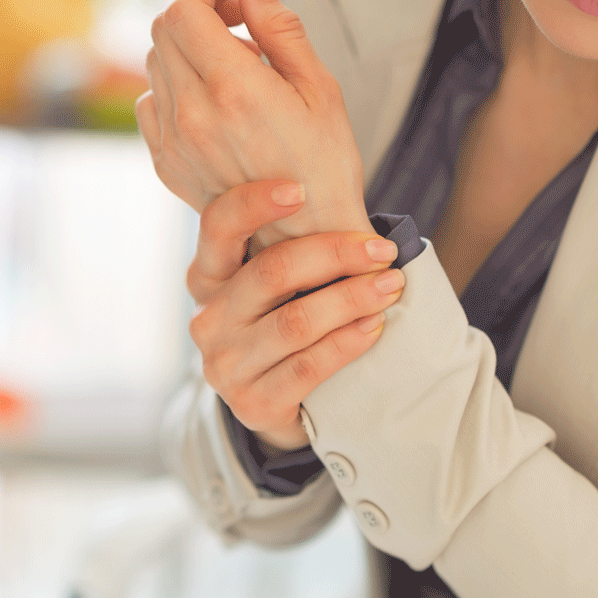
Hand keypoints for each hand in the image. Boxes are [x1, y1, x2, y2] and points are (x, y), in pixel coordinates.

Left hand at [137, 0, 370, 249]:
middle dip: (196, 13)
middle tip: (236, 23)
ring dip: (186, 51)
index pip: (184, 12)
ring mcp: (176, 145)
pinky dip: (172, 89)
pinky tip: (209, 101)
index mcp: (234, 91)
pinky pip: (150, 107)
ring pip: (155, 67)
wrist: (311, 240)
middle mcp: (195, 118)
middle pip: (163, 33)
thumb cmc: (325, 170)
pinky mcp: (168, 166)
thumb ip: (278, 28)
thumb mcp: (319, 88)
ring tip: (232, 67)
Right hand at [190, 180, 404, 449]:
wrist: (276, 407)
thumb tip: (357, 220)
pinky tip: (375, 327)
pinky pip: (308, 366)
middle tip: (381, 250)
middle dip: (335, 255)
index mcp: (207, 279)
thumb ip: (292, 253)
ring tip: (391, 286)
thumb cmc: (282, 328)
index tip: (300, 189)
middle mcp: (208, 320)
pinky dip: (347, 342)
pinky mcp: (253, 404)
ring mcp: (226, 366)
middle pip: (272, 272)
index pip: (218, 228)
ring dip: (352, 298)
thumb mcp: (272, 289)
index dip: (253, 203)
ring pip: (296, 322)